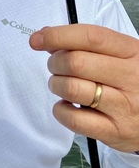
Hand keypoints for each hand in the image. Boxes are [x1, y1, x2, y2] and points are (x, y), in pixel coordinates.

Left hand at [30, 24, 138, 152]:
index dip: (59, 36)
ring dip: (55, 85)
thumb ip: (88, 44)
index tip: (38, 39)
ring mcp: (124, 106)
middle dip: (55, 63)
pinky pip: (73, 119)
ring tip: (61, 85)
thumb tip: (47, 35)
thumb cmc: (133, 82)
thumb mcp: (122, 56)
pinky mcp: (114, 131)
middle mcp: (131, 77)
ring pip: (72, 89)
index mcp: (133, 52)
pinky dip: (61, 110)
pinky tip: (67, 105)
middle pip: (76, 62)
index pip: (91, 37)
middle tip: (56, 67)